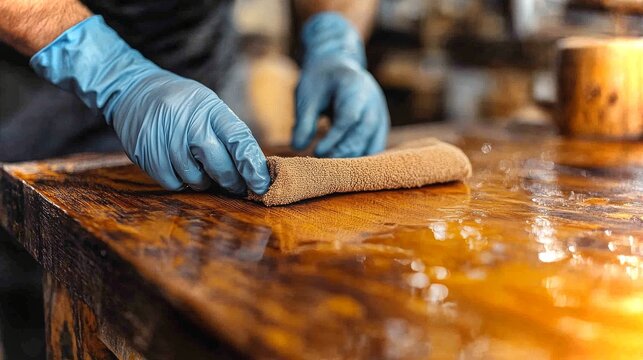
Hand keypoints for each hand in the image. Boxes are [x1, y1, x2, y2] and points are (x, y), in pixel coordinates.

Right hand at [30, 16, 269, 193]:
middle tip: (237, 186)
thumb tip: (252, 171)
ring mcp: (166, 139)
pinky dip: (181, 183)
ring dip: (204, 181)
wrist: (132, 90)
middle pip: (219, 166)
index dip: (252, 165)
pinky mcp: (147, 155)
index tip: (262, 184)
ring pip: (196, 179)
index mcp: (210, 109)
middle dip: (232, 181)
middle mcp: (188, 123)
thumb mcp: (208, 106)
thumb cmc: (182, 103)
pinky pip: (174, 183)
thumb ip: (229, 134)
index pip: (238, 139)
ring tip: (200, 166)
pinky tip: (181, 168)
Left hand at [292, 12, 389, 157]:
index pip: (347, 117)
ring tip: (330, 167)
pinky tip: (344, 166)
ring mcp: (380, 113)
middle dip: (343, 152)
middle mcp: (373, 100)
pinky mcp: (380, 125)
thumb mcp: (306, 96)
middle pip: (362, 133)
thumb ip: (303, 121)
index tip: (317, 152)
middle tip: (322, 164)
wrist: (337, 66)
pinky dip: (361, 158)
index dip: (334, 138)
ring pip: (372, 143)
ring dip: (352, 159)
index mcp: (354, 86)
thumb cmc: (319, 81)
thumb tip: (298, 147)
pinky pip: (375, 146)